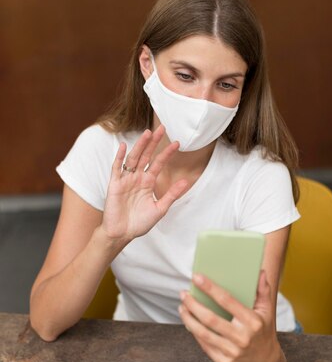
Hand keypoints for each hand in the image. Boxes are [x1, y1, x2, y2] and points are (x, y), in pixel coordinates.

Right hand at [102, 125, 187, 243]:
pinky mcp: (114, 184)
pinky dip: (120, 157)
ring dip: (140, 145)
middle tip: (162, 128)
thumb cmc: (139, 223)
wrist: (122, 233)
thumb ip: (172, 194)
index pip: (158, 163)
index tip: (177, 143)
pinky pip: (117, 168)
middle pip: (146, 156)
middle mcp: (137, 178)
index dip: (167, 153)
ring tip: (148, 133)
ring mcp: (126, 180)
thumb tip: (186, 181)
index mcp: (148, 183)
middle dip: (154, 142)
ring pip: (133, 158)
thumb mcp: (160, 208)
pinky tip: (124, 146)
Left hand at [178, 270, 285, 361]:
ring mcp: (233, 352)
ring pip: (204, 334)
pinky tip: (189, 322)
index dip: (210, 288)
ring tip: (182, 307)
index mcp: (253, 322)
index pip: (227, 301)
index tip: (197, 277)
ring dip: (189, 319)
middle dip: (193, 304)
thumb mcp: (267, 310)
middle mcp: (243, 338)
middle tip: (183, 294)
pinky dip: (194, 333)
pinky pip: (205, 346)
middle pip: (210, 319)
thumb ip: (263, 290)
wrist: (265, 361)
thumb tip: (259, 272)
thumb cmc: (263, 329)